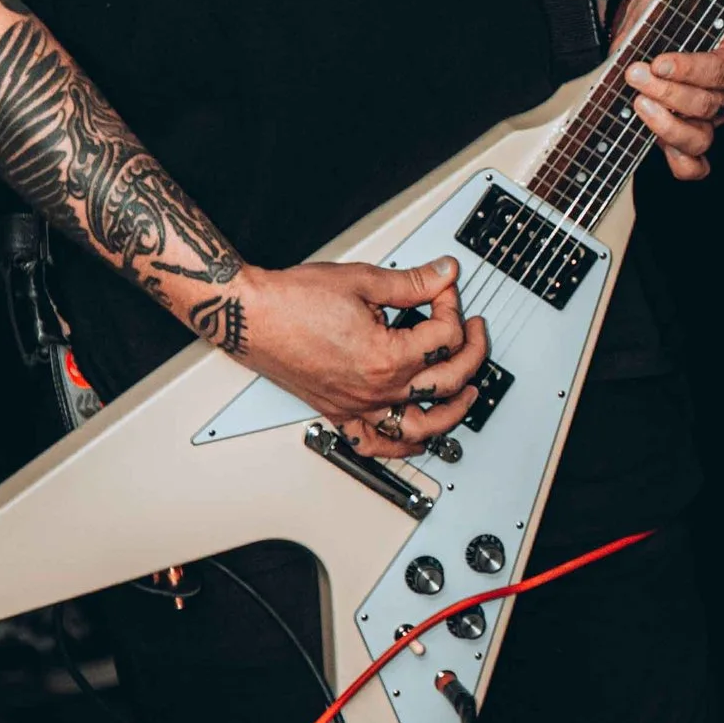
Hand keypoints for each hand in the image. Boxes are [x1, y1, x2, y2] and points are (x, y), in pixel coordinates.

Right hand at [233, 252, 487, 460]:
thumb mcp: (362, 280)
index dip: (451, 305)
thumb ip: (411, 282)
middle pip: (446, 381)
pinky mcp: (339, 413)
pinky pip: (375, 445)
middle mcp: (376, 391)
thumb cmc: (292, 301)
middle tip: (472, 329)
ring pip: (421, 427)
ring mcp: (358, 407)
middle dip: (470, 351)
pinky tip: (416, 440)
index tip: (444, 290)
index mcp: (386, 358)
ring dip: (453, 413)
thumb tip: (442, 275)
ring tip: (468, 394)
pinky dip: (401, 448)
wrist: (251, 316)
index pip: (445, 336)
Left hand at [617, 0, 723, 183]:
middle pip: (706, 106)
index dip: (690, 71)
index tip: (660, 62)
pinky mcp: (681, 135)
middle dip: (669, 91)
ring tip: (640, 101)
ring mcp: (706, 121)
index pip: (721, 74)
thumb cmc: (687, 5)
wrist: (649, 17)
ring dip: (666, 125)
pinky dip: (679, 163)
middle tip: (637, 73)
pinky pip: (691, 166)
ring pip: (698, 140)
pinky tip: (658, 142)